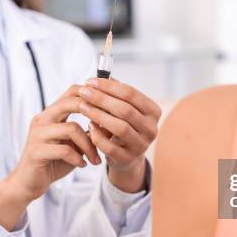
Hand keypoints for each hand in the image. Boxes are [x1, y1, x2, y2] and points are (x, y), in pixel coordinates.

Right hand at [0, 84, 100, 229]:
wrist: (29, 183)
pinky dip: (78, 158)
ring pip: (72, 128)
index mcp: (51, 114)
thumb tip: (112, 123)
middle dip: (93, 114)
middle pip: (70, 103)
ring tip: (95, 158)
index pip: (72, 91)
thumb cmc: (54, 161)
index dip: (93, 95)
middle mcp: (42, 119)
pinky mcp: (36, 151)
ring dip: (89, 146)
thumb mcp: (74, 144)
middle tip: (107, 129)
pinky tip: (82, 165)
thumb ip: (88, 132)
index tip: (111, 107)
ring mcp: (38, 134)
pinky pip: (64, 150)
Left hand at [78, 77, 161, 192]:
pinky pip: (110, 147)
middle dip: (101, 99)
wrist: (127, 157)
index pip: (131, 94)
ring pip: (119, 127)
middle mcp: (151, 128)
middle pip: (125, 109)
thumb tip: (102, 77)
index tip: (90, 81)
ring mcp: (141, 145)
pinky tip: (88, 126)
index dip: (109, 86)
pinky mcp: (128, 159)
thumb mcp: (124, 109)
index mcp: (153, 111)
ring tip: (82, 107)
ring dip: (98, 115)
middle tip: (83, 92)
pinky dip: (97, 136)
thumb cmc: (124, 126)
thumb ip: (116, 93)